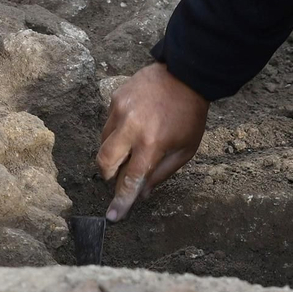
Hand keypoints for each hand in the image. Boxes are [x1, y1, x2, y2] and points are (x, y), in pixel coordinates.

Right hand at [96, 62, 208, 221]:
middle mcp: (131, 128)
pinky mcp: (115, 98)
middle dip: (109, 176)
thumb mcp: (185, 149)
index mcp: (151, 143)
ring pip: (103, 143)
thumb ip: (162, 173)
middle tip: (120, 176)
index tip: (113, 217)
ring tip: (133, 145)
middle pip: (104, 163)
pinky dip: (116, 132)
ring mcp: (120, 111)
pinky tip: (134, 125)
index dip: (121, 201)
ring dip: (113, 153)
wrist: (186, 74)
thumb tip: (142, 194)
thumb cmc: (189, 115)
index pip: (130, 180)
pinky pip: (108, 124)